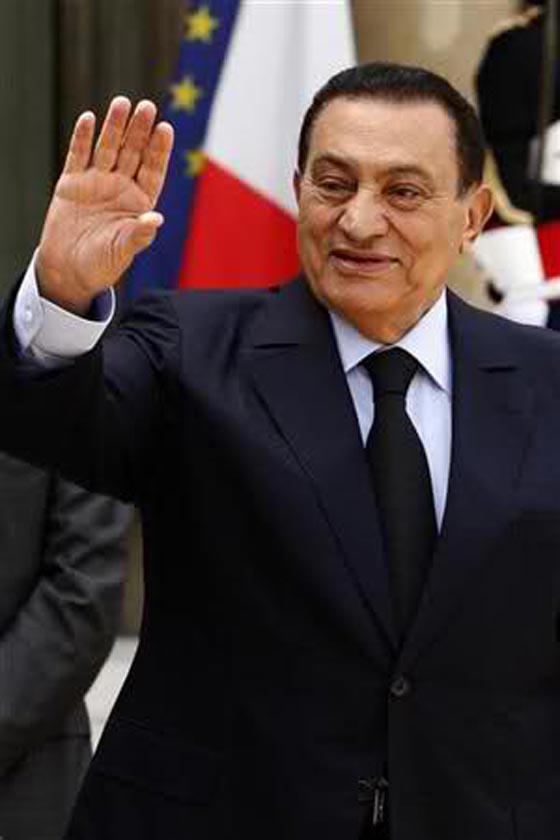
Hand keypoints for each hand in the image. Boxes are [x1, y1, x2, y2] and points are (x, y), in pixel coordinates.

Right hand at [36, 97, 173, 313]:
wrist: (69, 270)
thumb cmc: (103, 263)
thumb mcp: (124, 250)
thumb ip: (139, 233)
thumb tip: (156, 218)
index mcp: (139, 202)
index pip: (153, 170)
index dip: (159, 150)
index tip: (165, 128)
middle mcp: (120, 187)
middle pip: (132, 153)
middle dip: (139, 131)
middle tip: (147, 106)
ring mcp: (96, 182)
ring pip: (107, 148)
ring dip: (114, 127)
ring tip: (121, 103)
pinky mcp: (72, 183)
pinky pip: (78, 156)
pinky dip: (82, 138)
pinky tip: (88, 119)